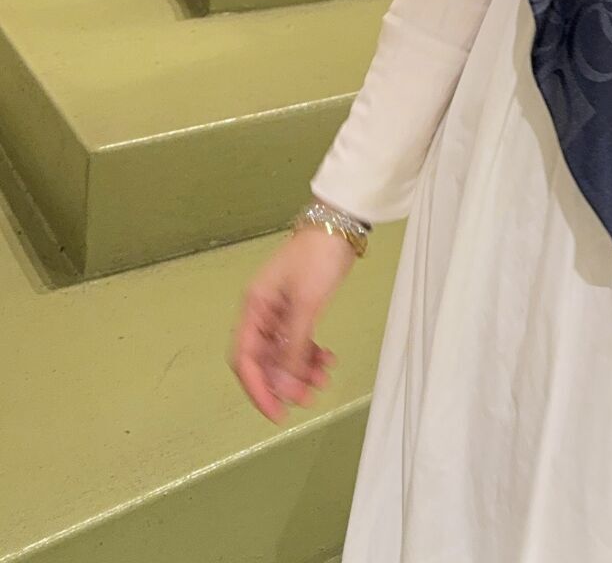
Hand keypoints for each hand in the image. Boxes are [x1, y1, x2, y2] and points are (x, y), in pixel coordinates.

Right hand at [228, 226, 355, 421]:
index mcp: (254, 308)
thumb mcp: (306, 304)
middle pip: (265, 359)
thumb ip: (293, 346)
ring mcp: (280, 310)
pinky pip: (299, 339)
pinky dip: (310, 353)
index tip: (276, 412)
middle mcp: (262, 312)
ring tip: (323, 380)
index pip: (245, 358)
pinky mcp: (299, 306)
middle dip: (284, 382)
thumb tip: (282, 386)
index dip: (258, 388)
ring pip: (284, 352)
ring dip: (300, 370)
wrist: (340, 224)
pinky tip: (327, 361)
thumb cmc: (317, 259)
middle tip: (308, 398)